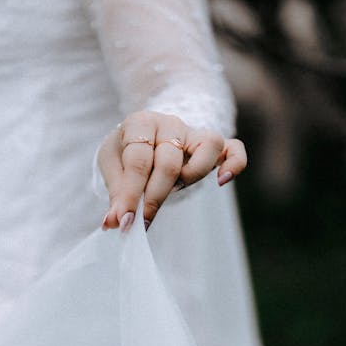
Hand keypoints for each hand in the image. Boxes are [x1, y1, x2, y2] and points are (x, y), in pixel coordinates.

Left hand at [98, 110, 246, 231]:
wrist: (141, 138)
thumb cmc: (125, 154)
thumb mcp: (111, 169)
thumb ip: (116, 195)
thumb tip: (113, 222)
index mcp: (140, 123)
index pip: (138, 161)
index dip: (131, 195)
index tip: (124, 222)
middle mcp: (169, 123)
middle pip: (169, 162)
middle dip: (155, 197)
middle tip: (143, 222)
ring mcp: (193, 133)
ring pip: (207, 148)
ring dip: (190, 178)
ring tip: (171, 193)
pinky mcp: (212, 146)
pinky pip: (234, 149)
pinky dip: (234, 163)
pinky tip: (222, 181)